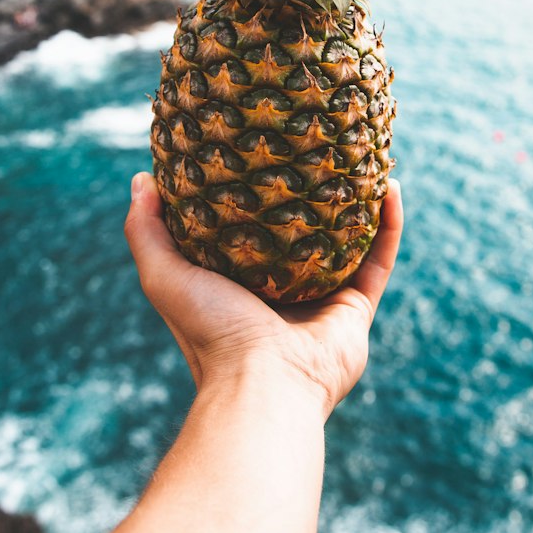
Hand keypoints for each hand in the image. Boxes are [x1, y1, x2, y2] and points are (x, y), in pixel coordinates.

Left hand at [124, 173, 403, 417]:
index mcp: (239, 285)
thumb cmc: (210, 333)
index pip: (249, 232)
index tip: (258, 150)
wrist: (263, 384)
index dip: (254, 194)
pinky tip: (391, 187)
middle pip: (303, 234)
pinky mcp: (356, 310)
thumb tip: (141, 178)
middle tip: (316, 148)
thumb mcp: (164, 276)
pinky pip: (379, 259)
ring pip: (349, 241)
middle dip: (312, 195)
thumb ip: (147, 232)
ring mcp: (323, 300)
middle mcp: (284, 291)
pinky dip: (389, 225)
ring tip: (361, 159)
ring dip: (359, 203)